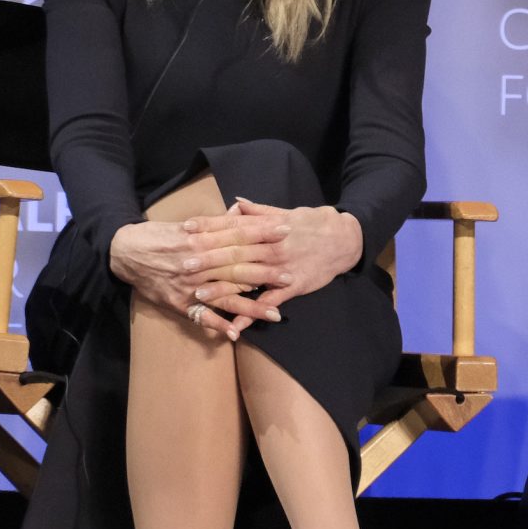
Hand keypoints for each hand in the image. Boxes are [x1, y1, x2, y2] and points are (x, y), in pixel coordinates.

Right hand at [108, 209, 290, 338]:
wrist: (124, 252)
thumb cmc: (159, 235)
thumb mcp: (187, 224)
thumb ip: (215, 222)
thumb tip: (240, 211)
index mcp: (200, 239)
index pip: (237, 235)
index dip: (262, 234)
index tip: (286, 232)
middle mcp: (197, 262)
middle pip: (236, 266)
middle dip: (265, 272)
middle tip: (290, 276)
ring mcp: (189, 285)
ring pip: (225, 295)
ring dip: (251, 306)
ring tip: (275, 314)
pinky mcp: (180, 303)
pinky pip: (201, 316)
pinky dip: (217, 325)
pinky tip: (236, 334)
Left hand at [178, 199, 362, 333]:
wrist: (345, 239)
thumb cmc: (313, 224)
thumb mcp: (286, 213)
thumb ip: (259, 212)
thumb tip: (236, 204)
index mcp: (267, 229)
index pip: (232, 226)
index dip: (208, 226)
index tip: (185, 228)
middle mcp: (271, 248)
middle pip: (235, 253)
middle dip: (208, 258)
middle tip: (182, 264)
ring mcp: (282, 268)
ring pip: (248, 278)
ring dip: (223, 287)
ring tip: (199, 295)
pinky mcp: (293, 286)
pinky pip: (269, 302)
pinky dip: (252, 313)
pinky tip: (235, 324)